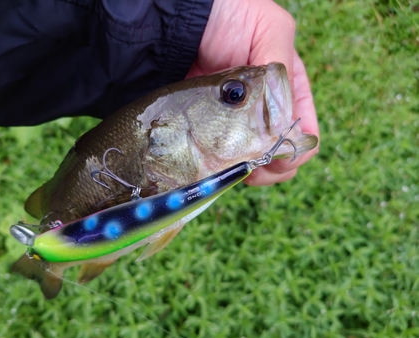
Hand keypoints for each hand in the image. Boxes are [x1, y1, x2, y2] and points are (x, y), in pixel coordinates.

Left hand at [186, 0, 319, 185]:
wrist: (184, 18)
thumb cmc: (232, 15)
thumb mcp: (271, 31)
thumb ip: (282, 74)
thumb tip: (284, 124)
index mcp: (289, 89)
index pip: (305, 130)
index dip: (299, 149)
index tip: (283, 157)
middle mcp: (266, 110)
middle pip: (280, 152)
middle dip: (274, 166)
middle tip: (256, 167)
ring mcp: (238, 121)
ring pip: (253, 159)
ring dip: (250, 170)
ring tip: (238, 168)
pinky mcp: (212, 126)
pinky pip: (223, 154)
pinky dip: (225, 164)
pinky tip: (219, 164)